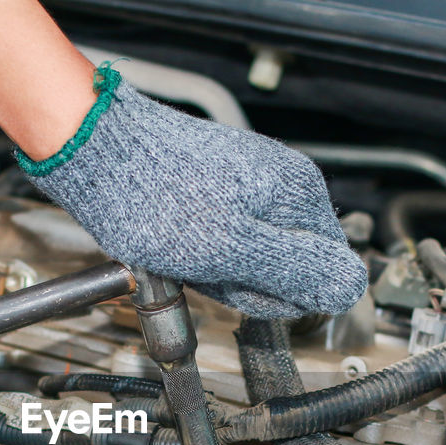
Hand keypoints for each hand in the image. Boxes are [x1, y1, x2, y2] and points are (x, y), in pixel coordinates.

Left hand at [20, 69, 368, 318]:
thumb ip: (296, 271)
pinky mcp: (220, 189)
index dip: (282, 294)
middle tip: (209, 267)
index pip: (325, 272)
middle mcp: (284, 184)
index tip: (244, 282)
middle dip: (247, 282)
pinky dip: (201, 255)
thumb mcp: (231, 249)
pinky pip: (224, 244)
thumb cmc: (152, 198)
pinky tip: (177, 245)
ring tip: (188, 253)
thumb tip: (351, 288)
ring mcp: (251, 184)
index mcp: (299, 195)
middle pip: (288, 268)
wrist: (94, 150)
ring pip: (252, 260)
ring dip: (220, 271)